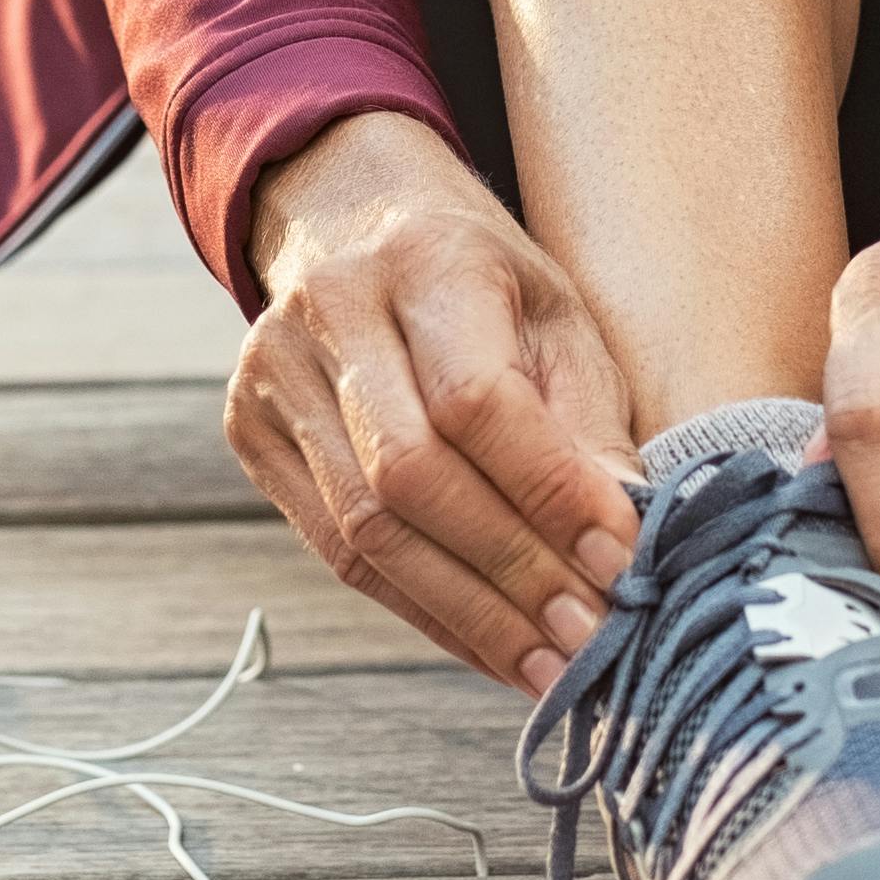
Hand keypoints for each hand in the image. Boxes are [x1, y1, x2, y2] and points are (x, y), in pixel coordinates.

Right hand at [224, 112, 643, 694]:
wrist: (351, 214)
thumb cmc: (480, 274)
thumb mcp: (556, 313)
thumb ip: (588, 420)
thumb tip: (628, 538)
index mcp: (424, 260)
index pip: (477, 398)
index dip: (548, 493)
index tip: (620, 562)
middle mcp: (332, 312)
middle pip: (410, 476)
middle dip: (511, 574)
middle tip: (591, 639)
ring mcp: (274, 374)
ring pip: (365, 528)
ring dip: (468, 614)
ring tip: (549, 665)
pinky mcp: (251, 430)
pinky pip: (336, 549)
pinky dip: (421, 609)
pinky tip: (487, 644)